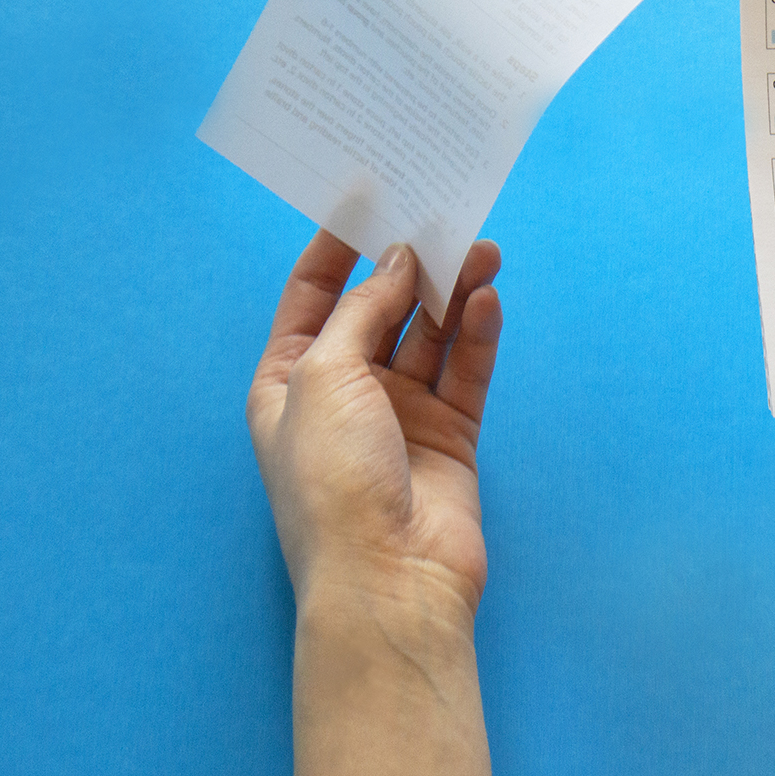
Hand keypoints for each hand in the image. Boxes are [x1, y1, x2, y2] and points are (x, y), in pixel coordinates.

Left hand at [247, 230, 503, 615]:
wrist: (388, 579)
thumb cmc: (332, 481)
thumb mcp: (324, 376)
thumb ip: (364, 310)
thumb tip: (398, 258)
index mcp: (288, 380)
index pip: (314, 296)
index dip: (339, 246)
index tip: (369, 195)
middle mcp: (343, 392)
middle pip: (381, 309)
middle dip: (409, 264)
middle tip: (443, 216)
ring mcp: (399, 415)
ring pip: (430, 336)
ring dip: (452, 292)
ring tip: (482, 250)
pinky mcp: (450, 435)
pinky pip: (465, 371)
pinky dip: (476, 335)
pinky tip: (486, 300)